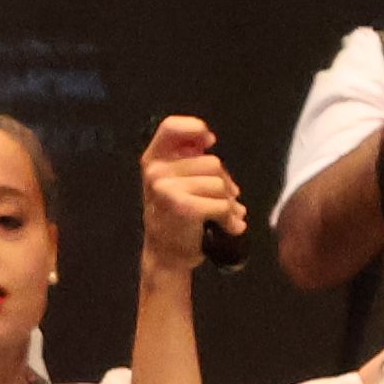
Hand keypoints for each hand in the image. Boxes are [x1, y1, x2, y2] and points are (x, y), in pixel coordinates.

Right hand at [135, 113, 246, 277]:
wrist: (165, 256)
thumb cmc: (174, 216)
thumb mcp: (174, 181)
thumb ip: (188, 158)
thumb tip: (208, 139)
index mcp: (153, 160)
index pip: (171, 127)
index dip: (195, 128)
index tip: (209, 142)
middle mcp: (155, 171)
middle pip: (211, 161)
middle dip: (224, 182)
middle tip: (224, 200)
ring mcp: (166, 189)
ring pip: (220, 184)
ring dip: (230, 203)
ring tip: (227, 216)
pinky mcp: (182, 207)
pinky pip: (222, 204)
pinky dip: (231, 219)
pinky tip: (229, 227)